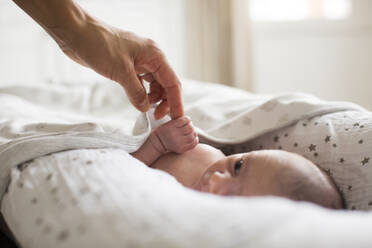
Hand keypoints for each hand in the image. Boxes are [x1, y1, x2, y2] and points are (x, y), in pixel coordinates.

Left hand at [59, 21, 183, 119]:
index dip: (176, 102)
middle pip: (166, 84)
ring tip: (145, 109)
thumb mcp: (121, 72)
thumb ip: (136, 92)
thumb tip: (145, 108)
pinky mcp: (129, 66)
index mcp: (154, 55)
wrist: (76, 33)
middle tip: (156, 117)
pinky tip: (138, 101)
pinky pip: (142, 83)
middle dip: (164, 102)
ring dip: (152, 98)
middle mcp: (150, 58)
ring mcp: (140, 62)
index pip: (172, 82)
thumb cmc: (99, 45)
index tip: (176, 119)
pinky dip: (142, 93)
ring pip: (154, 85)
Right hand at [152, 116, 197, 153]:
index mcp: (171, 127)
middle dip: (191, 126)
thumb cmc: (166, 131)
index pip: (186, 120)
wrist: (159, 143)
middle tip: (189, 126)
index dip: (188, 119)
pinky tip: (193, 137)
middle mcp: (174, 135)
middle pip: (190, 128)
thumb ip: (179, 121)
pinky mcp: (181, 149)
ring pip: (192, 136)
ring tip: (191, 132)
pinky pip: (193, 144)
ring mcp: (179, 143)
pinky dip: (195, 140)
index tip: (187, 120)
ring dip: (194, 133)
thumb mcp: (169, 123)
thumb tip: (191, 120)